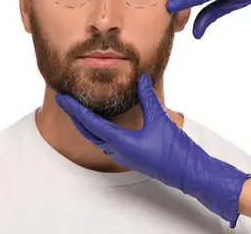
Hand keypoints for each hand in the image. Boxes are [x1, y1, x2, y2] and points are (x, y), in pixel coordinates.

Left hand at [55, 73, 250, 227]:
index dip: (74, 108)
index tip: (62, 98)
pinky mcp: (129, 156)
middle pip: (87, 131)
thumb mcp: (160, 119)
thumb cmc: (174, 150)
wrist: (187, 172)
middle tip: (64, 100)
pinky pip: (106, 141)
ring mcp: (122, 155)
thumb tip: (140, 78)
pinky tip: (101, 121)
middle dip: (74, 115)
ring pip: (95, 137)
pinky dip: (97, 129)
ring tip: (78, 108)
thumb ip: (147, 97)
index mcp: (119, 142)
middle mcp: (116, 150)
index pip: (89, 122)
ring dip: (85, 123)